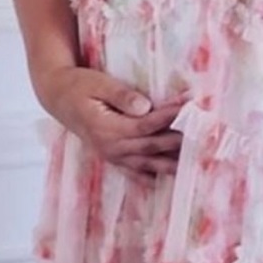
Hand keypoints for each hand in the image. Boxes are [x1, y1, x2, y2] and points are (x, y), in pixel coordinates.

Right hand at [36, 66, 183, 175]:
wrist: (58, 97)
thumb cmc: (78, 86)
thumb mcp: (98, 84)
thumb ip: (121, 96)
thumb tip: (145, 106)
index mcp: (108, 128)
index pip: (147, 124)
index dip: (170, 116)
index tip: (190, 105)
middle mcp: (111, 147)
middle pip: (153, 146)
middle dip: (179, 141)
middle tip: (204, 136)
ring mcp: (112, 155)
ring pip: (148, 163)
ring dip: (172, 163)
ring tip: (196, 161)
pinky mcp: (112, 157)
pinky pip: (136, 172)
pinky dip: (154, 176)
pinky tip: (170, 178)